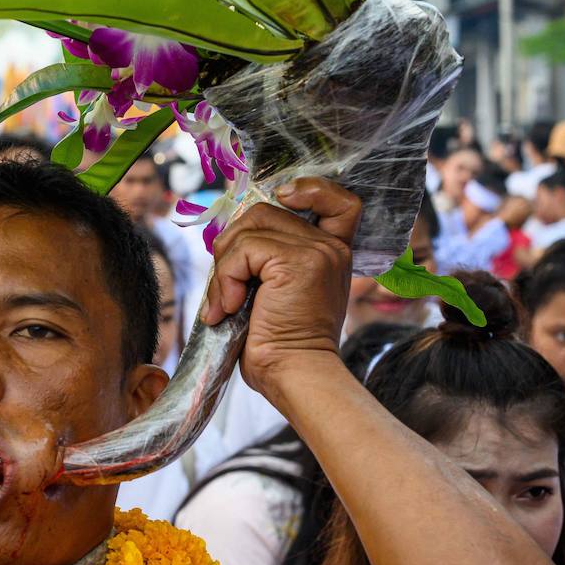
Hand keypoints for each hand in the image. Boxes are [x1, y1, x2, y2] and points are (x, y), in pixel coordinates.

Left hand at [205, 178, 359, 399]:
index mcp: (330, 253)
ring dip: (225, 266)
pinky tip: (231, 309)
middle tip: (227, 289)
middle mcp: (329, 247)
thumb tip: (229, 236)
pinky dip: (225, 278)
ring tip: (227, 303)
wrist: (295, 375)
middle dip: (233, 245)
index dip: (310, 188)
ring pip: (249, 228)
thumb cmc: (280, 344)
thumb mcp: (276, 291)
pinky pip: (243, 250)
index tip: (283, 199)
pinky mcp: (297, 262)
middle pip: (265, 212)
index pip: (338, 199)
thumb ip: (268, 258)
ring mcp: (316, 251)